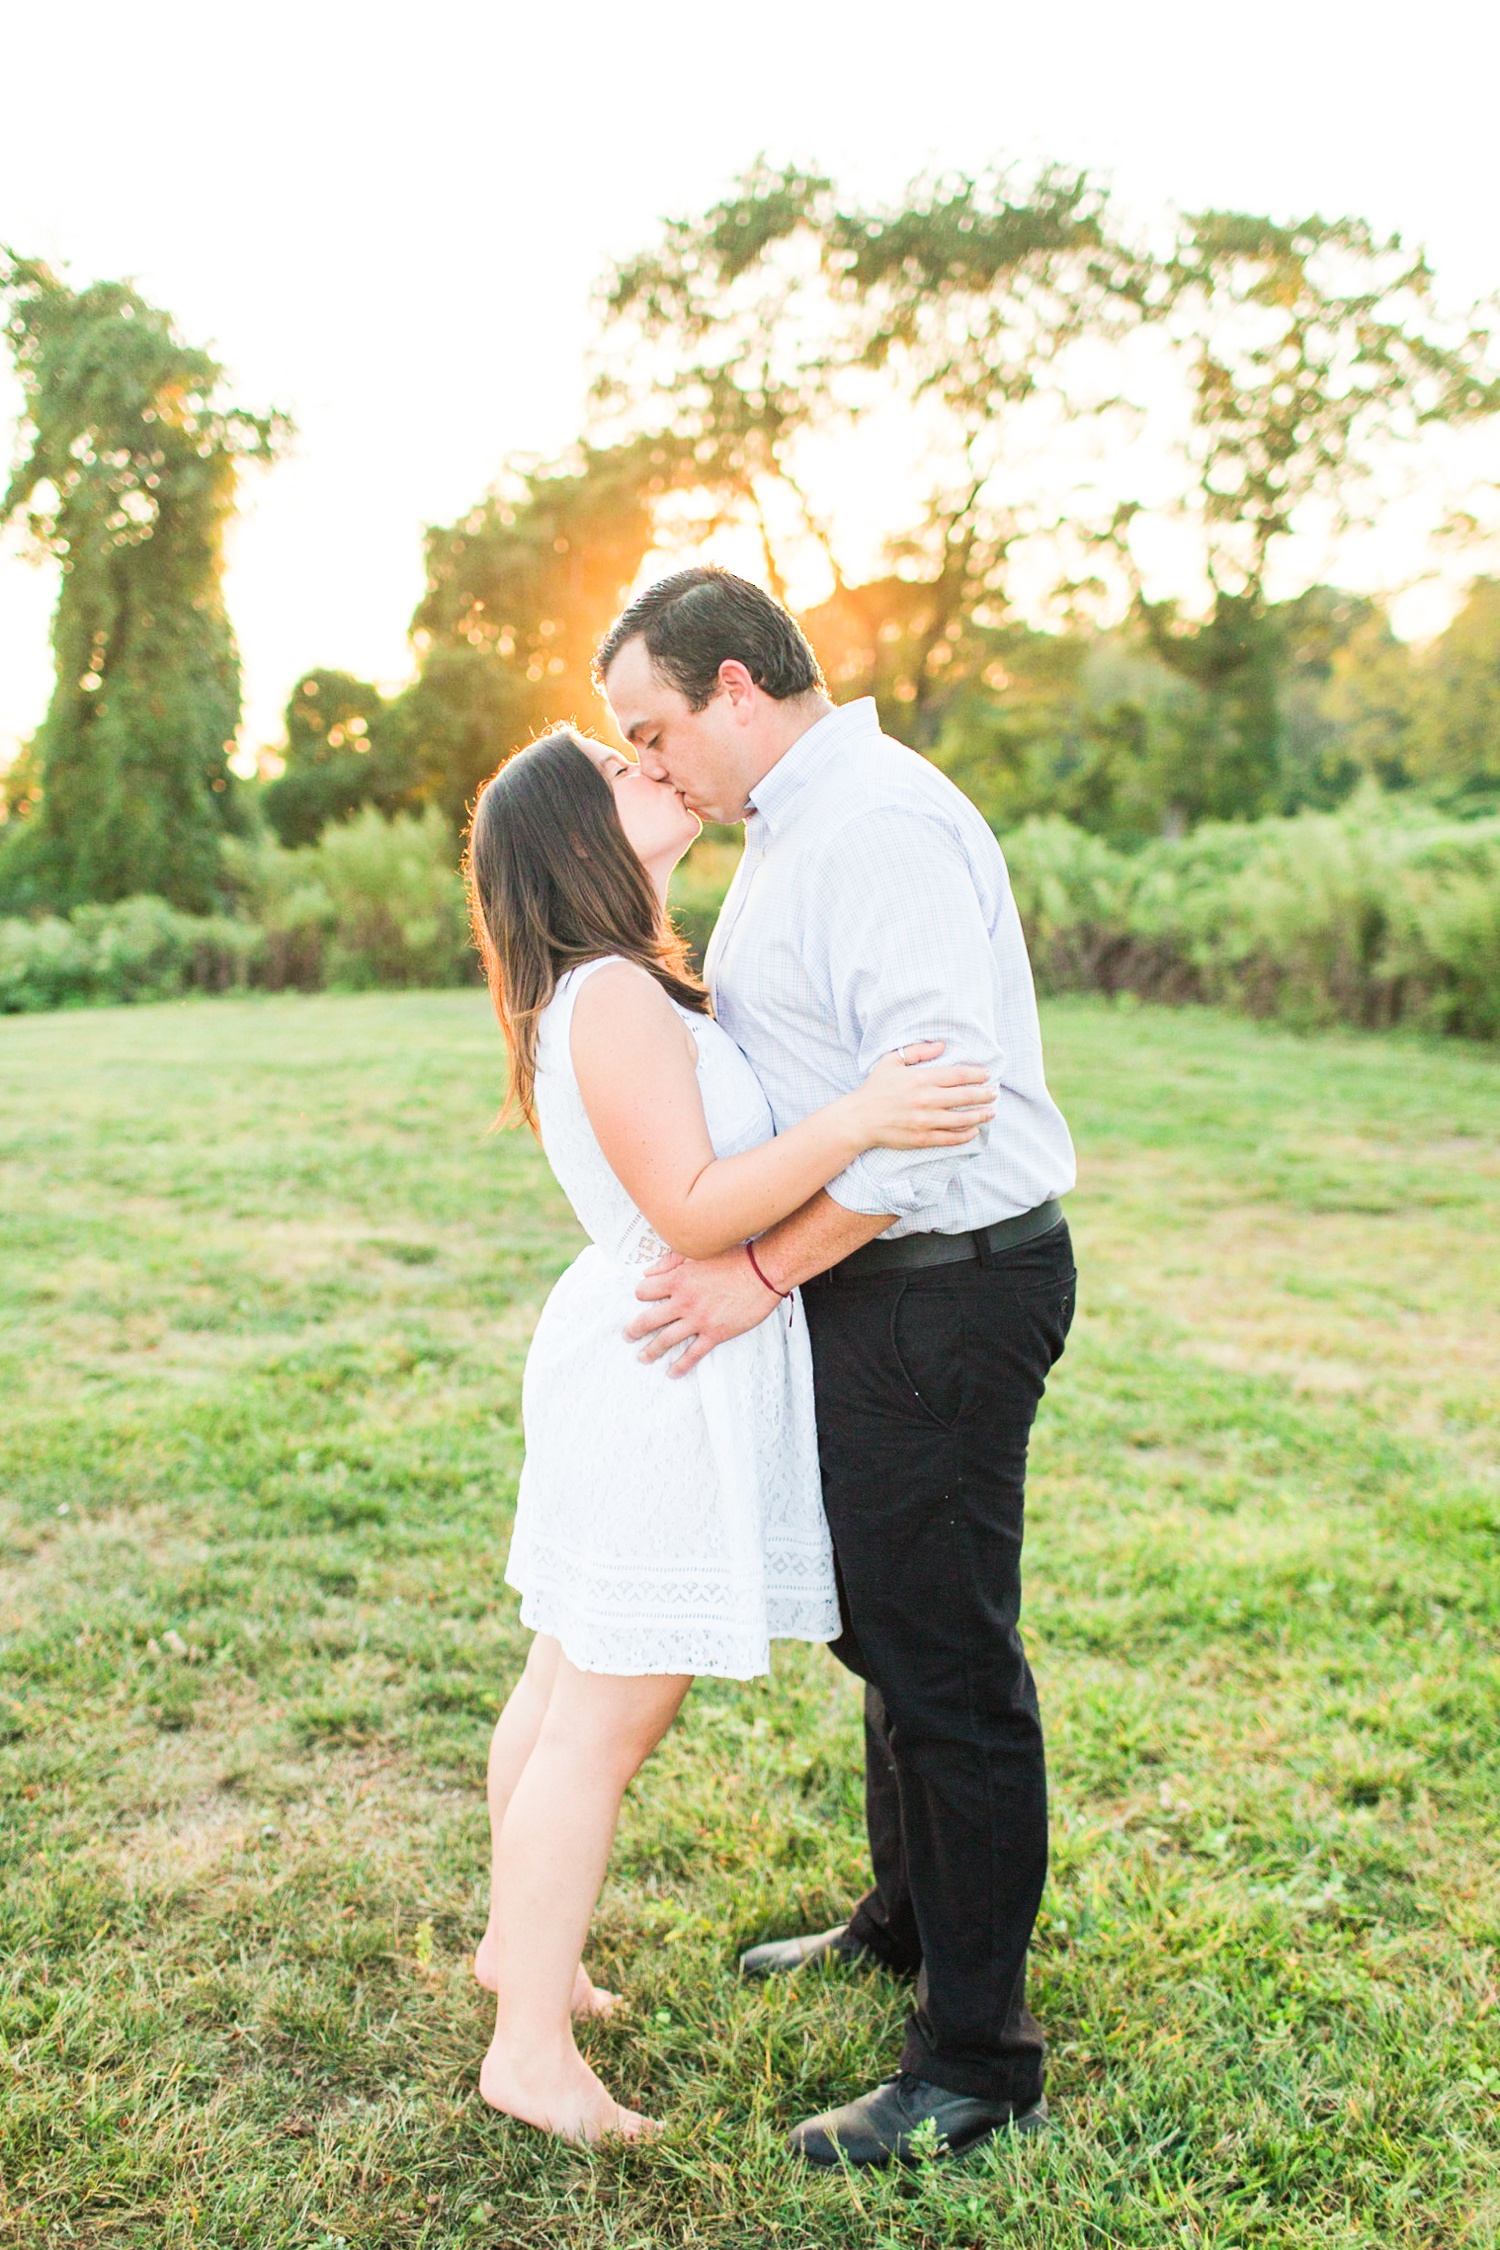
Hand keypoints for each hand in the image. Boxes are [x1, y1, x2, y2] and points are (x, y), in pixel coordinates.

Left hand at [626, 1245, 778, 1376]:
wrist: (763, 1273)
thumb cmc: (733, 1258)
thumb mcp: (697, 1251)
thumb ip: (670, 1261)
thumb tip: (649, 1271)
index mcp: (678, 1280)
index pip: (645, 1291)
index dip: (641, 1293)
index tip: (642, 1297)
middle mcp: (684, 1302)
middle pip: (649, 1320)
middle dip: (635, 1329)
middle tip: (627, 1336)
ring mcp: (698, 1320)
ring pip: (667, 1340)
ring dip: (652, 1350)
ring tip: (643, 1357)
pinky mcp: (715, 1333)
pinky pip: (693, 1354)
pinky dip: (681, 1365)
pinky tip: (673, 1372)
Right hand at [846, 1042, 995, 1150]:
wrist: (859, 1119)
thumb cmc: (875, 1088)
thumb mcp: (892, 1061)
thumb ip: (918, 1051)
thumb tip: (942, 1044)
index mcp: (920, 1079)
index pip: (958, 1075)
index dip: (977, 1074)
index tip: (986, 1074)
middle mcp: (926, 1100)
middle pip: (965, 1097)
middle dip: (984, 1095)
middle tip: (994, 1093)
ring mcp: (925, 1121)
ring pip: (962, 1119)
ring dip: (980, 1115)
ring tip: (991, 1112)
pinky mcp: (922, 1138)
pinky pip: (950, 1138)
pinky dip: (965, 1135)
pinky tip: (974, 1130)